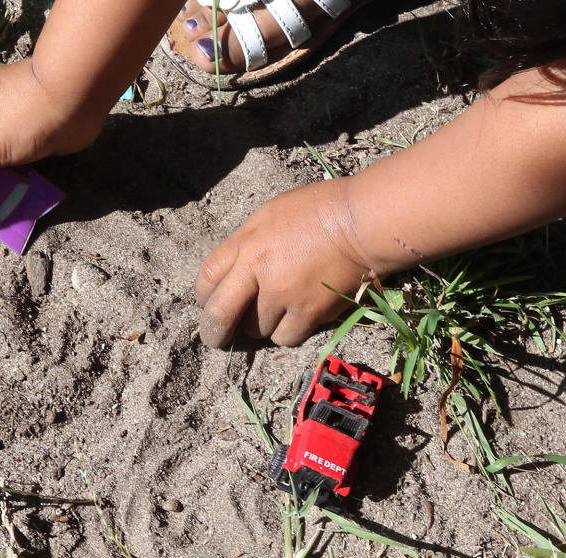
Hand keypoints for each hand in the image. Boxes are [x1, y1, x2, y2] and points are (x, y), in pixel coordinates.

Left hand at [195, 178, 373, 347]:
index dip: (203, 297)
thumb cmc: (319, 210)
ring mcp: (283, 295)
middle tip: (218, 338)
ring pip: (255, 329)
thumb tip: (234, 273)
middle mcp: (259, 272)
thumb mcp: (270, 215)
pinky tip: (296, 319)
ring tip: (274, 313)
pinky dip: (286, 333)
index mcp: (247, 243)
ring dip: (259, 326)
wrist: (362, 223)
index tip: (208, 305)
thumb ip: (247, 243)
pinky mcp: (309, 313)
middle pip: (220, 315)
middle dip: (214, 331)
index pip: (206, 278)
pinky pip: (285, 337)